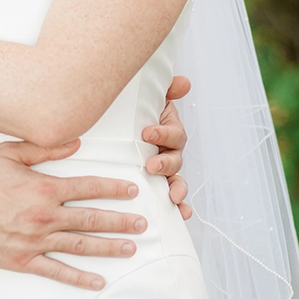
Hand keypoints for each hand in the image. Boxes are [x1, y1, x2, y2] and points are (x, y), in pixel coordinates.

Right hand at [0, 138, 150, 290]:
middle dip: (121, 222)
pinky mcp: (23, 259)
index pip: (89, 187)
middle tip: (143, 225)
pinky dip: (78, 278)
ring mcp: (36, 240)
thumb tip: (76, 142)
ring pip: (80, 245)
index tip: (132, 191)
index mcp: (45, 188)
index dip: (114, 189)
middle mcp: (46, 215)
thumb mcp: (11, 153)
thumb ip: (46, 148)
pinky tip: (98, 281)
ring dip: (108, 248)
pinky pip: (56, 271)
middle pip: (92, 219)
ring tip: (130, 249)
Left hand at [141, 74, 192, 220]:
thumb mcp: (145, 101)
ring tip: (172, 197)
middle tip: (151, 166)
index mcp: (167, 132)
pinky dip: (180, 208)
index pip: (173, 133)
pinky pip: (172, 199)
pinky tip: (181, 216)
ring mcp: (164, 172)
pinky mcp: (157, 188)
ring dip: (178, 189)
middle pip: (176, 160)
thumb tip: (184, 82)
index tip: (147, 133)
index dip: (164, 134)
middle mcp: (169, 152)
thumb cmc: (131, 117)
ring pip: (177, 181)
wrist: (113, 133)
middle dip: (166, 164)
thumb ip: (165, 90)